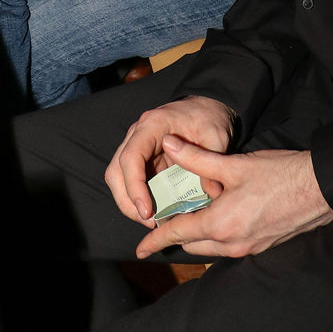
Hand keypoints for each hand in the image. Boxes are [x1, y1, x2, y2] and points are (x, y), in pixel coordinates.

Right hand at [104, 96, 234, 225]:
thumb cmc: (207, 118)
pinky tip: (154, 213)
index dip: (134, 185)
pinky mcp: (141, 159)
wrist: (204, 109)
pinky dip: (136, 199)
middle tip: (149, 221)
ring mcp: (136, 146)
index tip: (146, 210)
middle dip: (128, 201)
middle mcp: (137, 134)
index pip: (131, 156)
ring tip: (152, 221)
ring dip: (129, 203)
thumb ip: (212, 162)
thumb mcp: (216, 136)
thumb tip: (210, 193)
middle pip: (116, 171)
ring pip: (118, 178)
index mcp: (153, 125)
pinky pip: (129, 181)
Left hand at [134, 143, 332, 259]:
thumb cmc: (278, 173)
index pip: (179, 233)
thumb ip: (196, 158)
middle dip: (177, 235)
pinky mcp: (262, 246)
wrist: (320, 189)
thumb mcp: (233, 164)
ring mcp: (249, 248)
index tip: (140, 247)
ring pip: (211, 247)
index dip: (157, 238)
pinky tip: (219, 217)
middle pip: (193, 244)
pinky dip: (217, 235)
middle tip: (164, 221)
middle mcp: (232, 243)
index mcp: (221, 224)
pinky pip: (229, 246)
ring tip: (189, 216)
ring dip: (198, 235)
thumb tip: (169, 144)